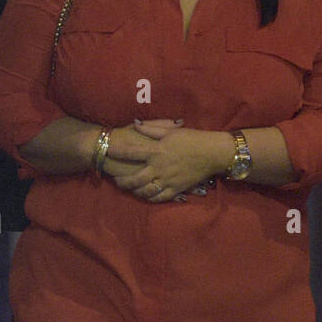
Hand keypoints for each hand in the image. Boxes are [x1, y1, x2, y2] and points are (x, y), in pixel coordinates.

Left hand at [105, 120, 229, 202]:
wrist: (214, 153)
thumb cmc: (192, 139)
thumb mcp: (171, 131)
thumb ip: (151, 128)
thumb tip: (135, 123)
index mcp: (157, 151)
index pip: (131, 152)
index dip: (117, 151)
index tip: (107, 151)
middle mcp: (159, 167)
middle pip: (135, 179)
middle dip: (123, 181)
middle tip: (116, 179)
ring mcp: (168, 180)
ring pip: (145, 191)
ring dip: (134, 191)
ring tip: (129, 189)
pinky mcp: (176, 189)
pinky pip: (160, 197)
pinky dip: (150, 198)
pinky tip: (145, 195)